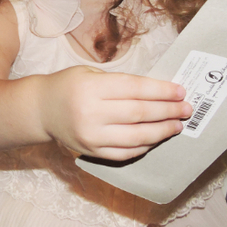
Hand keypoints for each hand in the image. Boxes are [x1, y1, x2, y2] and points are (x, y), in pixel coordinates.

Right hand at [39, 66, 191, 160]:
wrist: (40, 109)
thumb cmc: (68, 86)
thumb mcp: (90, 73)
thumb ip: (120, 83)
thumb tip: (159, 92)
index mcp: (90, 88)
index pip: (135, 89)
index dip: (161, 90)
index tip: (180, 90)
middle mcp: (90, 113)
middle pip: (139, 113)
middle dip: (168, 110)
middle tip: (186, 108)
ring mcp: (91, 136)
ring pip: (137, 137)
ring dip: (162, 131)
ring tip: (176, 124)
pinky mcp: (92, 152)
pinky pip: (126, 153)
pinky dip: (145, 146)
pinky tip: (155, 138)